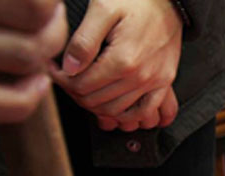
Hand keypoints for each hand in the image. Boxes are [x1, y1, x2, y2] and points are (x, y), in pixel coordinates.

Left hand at [51, 0, 182, 130]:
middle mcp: (140, 77)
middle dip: (75, 92)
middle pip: (96, 101)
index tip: (54, 69)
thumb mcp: (102, 8)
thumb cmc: (136, 0)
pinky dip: (127, 116)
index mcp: (123, 60)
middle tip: (66, 77)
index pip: (82, 86)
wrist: (170, 1)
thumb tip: (69, 67)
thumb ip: (84, 40)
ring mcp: (154, 82)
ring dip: (96, 105)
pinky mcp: (164, 83)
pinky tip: (113, 106)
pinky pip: (144, 112)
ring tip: (84, 88)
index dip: (62, 80)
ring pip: (116, 111)